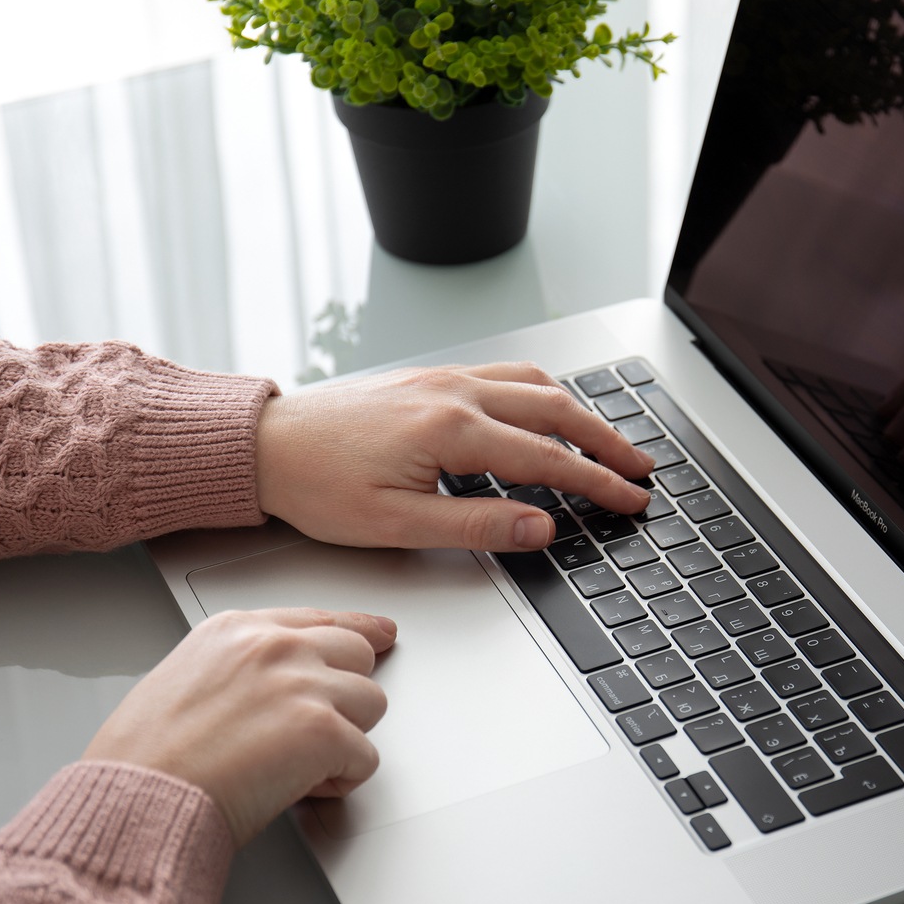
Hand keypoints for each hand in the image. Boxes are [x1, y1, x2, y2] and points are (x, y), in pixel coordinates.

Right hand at [83, 607, 394, 846]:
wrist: (138, 798)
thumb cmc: (144, 759)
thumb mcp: (184, 677)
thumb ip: (239, 668)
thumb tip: (273, 688)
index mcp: (238, 629)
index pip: (321, 619)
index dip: (358, 632)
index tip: (381, 634)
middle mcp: (276, 646)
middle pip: (357, 654)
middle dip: (344, 695)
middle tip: (316, 731)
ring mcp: (303, 683)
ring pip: (372, 703)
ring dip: (345, 739)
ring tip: (297, 764)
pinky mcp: (323, 730)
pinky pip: (367, 758)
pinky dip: (341, 782)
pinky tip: (300, 789)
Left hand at [254, 362, 654, 550]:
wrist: (263, 445)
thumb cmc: (316, 485)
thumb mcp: (397, 525)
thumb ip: (476, 525)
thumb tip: (540, 528)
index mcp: (451, 430)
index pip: (548, 458)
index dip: (598, 483)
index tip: (630, 499)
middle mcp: (454, 392)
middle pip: (556, 409)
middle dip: (606, 441)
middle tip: (640, 469)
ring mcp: (443, 378)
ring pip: (534, 383)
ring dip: (579, 411)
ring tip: (607, 440)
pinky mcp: (429, 377)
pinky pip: (503, 374)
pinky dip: (541, 391)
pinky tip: (545, 410)